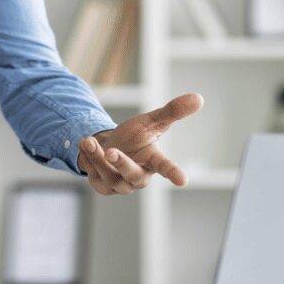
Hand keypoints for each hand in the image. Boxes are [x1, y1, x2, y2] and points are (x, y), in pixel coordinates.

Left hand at [77, 93, 203, 195]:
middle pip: (133, 175)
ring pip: (110, 176)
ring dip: (97, 158)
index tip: (183, 180)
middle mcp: (138, 176)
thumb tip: (199, 98)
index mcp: (153, 161)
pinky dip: (88, 159)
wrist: (108, 148)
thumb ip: (172, 112)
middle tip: (111, 152)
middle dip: (122, 164)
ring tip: (88, 141)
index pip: (165, 167)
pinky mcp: (102, 185)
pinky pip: (94, 175)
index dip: (174, 173)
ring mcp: (120, 183)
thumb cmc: (134, 138)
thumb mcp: (151, 121)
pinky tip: (85, 144)